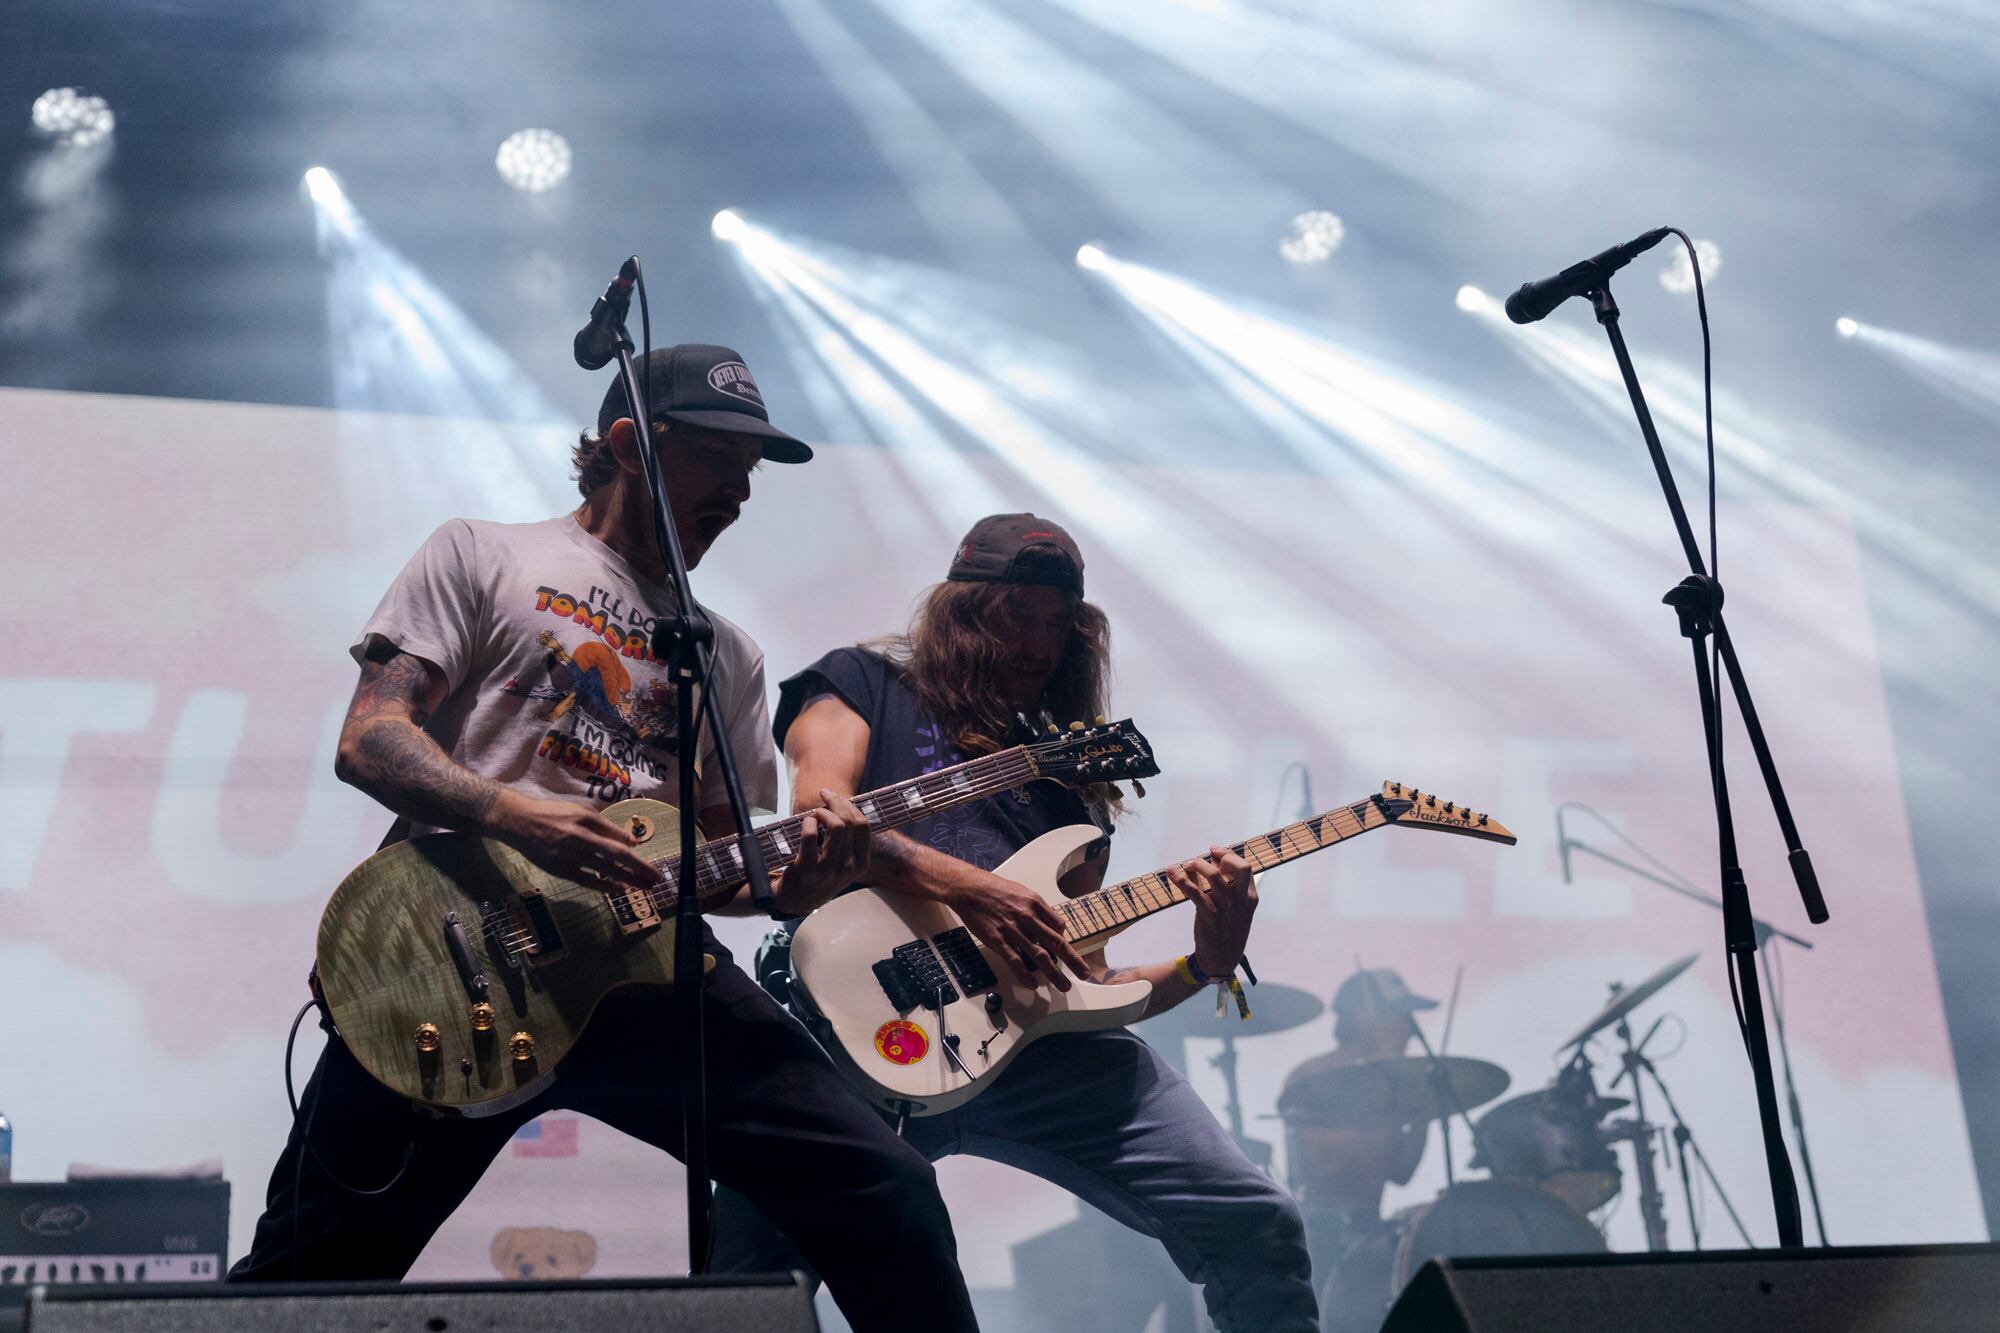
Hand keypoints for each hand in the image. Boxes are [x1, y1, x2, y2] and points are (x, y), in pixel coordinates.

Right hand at [491, 791, 659, 892]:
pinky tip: (618, 890)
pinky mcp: (560, 869)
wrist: (520, 823)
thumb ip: (604, 826)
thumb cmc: (554, 814)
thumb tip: (629, 842)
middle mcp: (580, 836)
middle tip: (656, 878)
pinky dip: (604, 886)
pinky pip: (586, 880)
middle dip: (639, 867)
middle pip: (616, 854)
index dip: (635, 851)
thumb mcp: (580, 811)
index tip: (649, 862)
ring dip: (627, 879)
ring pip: (604, 870)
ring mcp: (569, 855)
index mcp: (586, 819)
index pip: (617, 837)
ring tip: (643, 887)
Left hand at [771, 789, 871, 914]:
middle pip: (849, 822)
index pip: (864, 826)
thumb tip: (844, 805)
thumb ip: (848, 841)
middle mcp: (848, 867)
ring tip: (815, 814)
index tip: (839, 798)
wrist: (797, 900)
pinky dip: (808, 822)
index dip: (851, 806)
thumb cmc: (821, 875)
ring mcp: (828, 868)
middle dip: (836, 802)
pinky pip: (811, 834)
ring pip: (836, 825)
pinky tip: (806, 824)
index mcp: (860, 864)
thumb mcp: (844, 864)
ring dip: (823, 812)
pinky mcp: (807, 867)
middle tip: (825, 796)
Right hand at [950, 868, 1091, 991]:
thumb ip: (1038, 909)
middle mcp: (1028, 918)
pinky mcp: (998, 941)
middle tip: (1084, 973)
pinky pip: (1015, 961)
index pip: (1059, 925)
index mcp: (1035, 904)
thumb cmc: (995, 889)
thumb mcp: (1022, 892)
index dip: (1064, 939)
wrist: (970, 889)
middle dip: (1072, 960)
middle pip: (1056, 943)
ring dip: (1054, 973)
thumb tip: (1052, 924)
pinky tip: (1033, 984)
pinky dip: (1025, 974)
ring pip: (1039, 955)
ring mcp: (1013, 931)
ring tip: (1064, 985)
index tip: (1067, 951)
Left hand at [1168, 845, 1257, 978]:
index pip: (1246, 867)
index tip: (1214, 851)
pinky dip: (1181, 880)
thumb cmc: (1226, 930)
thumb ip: (1228, 889)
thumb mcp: (1236, 910)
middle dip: (1223, 856)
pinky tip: (1172, 873)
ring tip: (1187, 866)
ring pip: (1214, 876)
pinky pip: (1195, 892)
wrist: (1221, 959)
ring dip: (1198, 865)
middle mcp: (1240, 901)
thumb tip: (1210, 864)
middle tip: (1206, 856)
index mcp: (1250, 898)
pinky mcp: (1209, 916)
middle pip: (1240, 867)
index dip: (1229, 855)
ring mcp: (1226, 908)